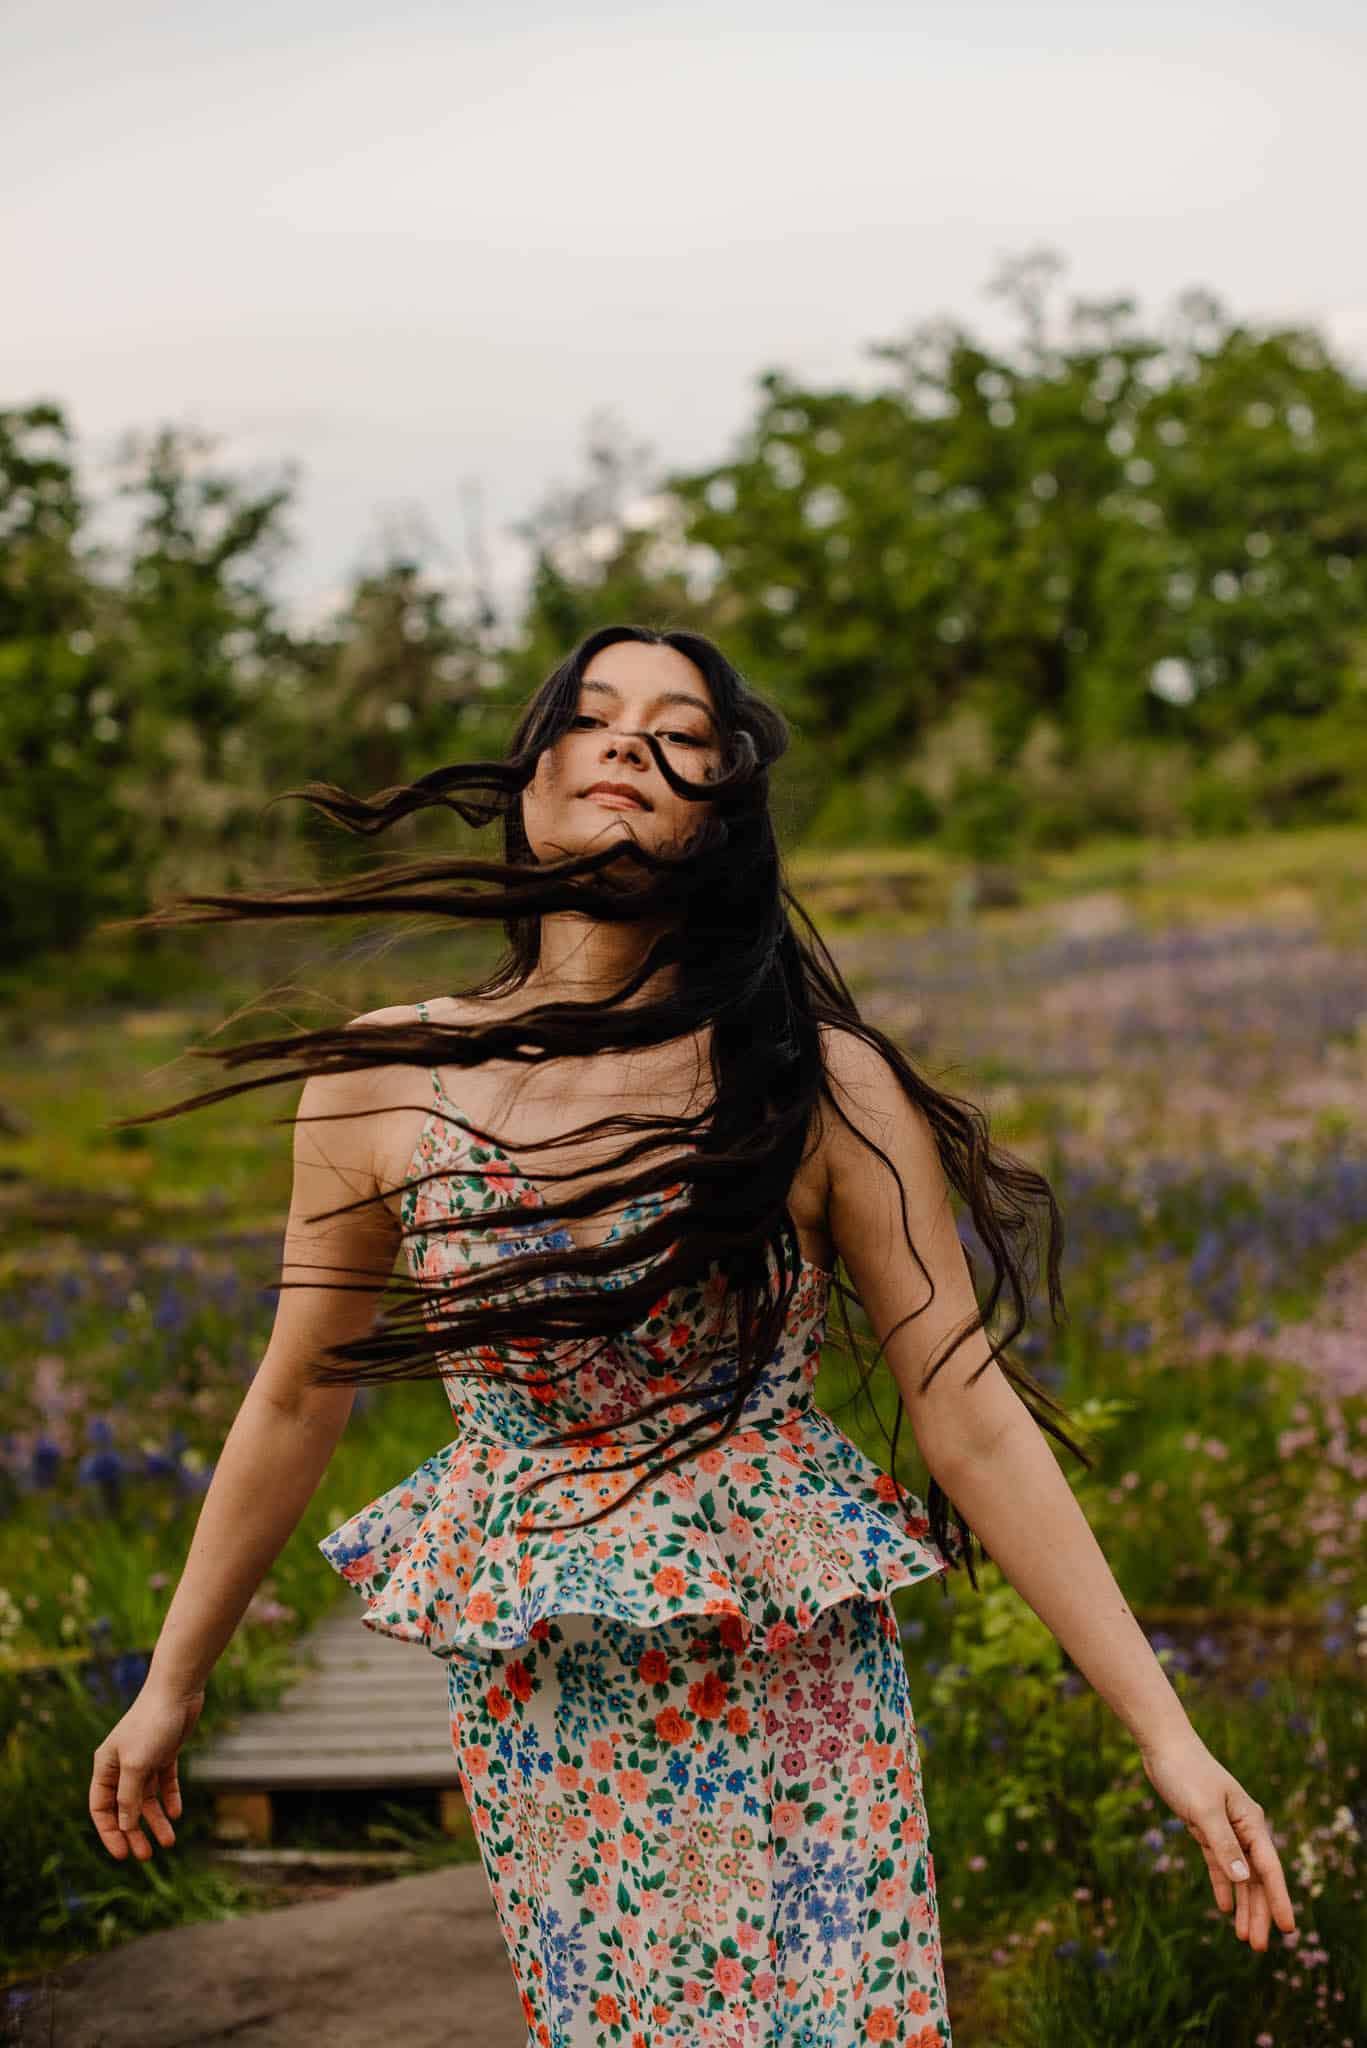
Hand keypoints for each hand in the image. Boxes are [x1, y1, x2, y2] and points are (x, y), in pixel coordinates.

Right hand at [89, 1681, 205, 1860]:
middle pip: (125, 1807)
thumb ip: (129, 1798)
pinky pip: (165, 1782)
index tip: (122, 1854)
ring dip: (156, 1820)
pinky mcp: (164, 1752)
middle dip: (134, 1832)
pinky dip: (170, 1798)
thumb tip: (125, 1826)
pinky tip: (176, 1814)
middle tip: (146, 1856)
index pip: (101, 1808)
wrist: (178, 1690)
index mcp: (105, 1766)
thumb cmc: (152, 1724)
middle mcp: (121, 1765)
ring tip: (169, 1841)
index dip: (110, 1832)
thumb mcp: (137, 1766)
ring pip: (147, 1798)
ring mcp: (144, 1759)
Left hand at [1139, 1729, 1296, 1948]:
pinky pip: (1218, 1863)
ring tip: (1243, 1937)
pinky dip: (1221, 1884)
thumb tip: (1244, 1879)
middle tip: (1257, 1947)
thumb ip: (1224, 1845)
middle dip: (1258, 1912)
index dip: (1278, 1900)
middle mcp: (1243, 1828)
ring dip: (1241, 1904)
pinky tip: (1223, 1907)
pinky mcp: (1204, 1828)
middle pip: (1255, 1878)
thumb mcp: (1203, 1810)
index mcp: (1250, 1821)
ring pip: (1238, 1875)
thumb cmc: (1186, 1772)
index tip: (1287, 1929)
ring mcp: (1225, 1829)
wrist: (1163, 1744)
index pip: (1269, 1868)